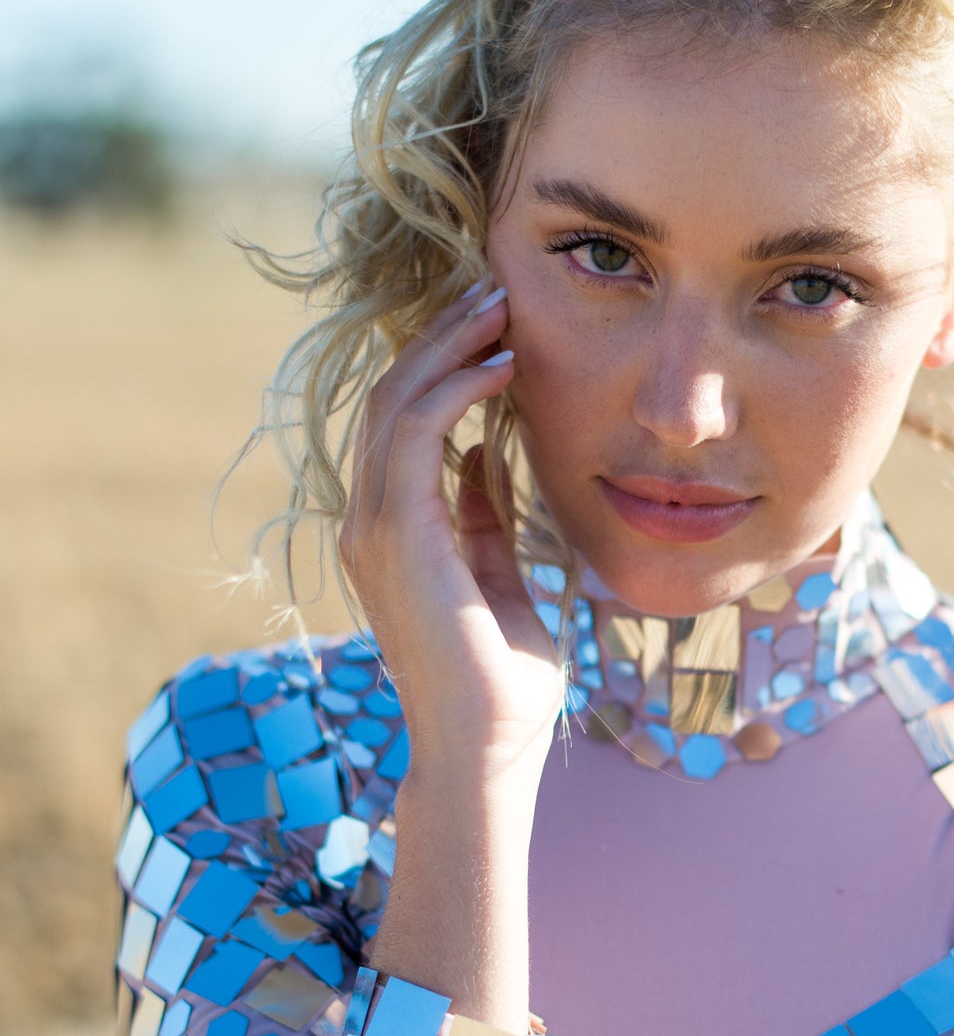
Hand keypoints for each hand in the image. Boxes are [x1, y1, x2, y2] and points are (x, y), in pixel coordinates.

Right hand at [339, 284, 563, 783]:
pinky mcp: (396, 533)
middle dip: (441, 337)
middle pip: (390, 396)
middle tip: (494, 289)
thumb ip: (485, 521)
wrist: (486, 746)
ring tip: (499, 306)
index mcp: (391, 532)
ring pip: (395, 401)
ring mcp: (373, 526)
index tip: (496, 328)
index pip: (401, 423)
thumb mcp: (499, 581)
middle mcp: (368, 522)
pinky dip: (456, 388)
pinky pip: (417, 432)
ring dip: (448, 346)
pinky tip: (503, 366)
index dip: (442, 366)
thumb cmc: (501, 682)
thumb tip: (485, 460)